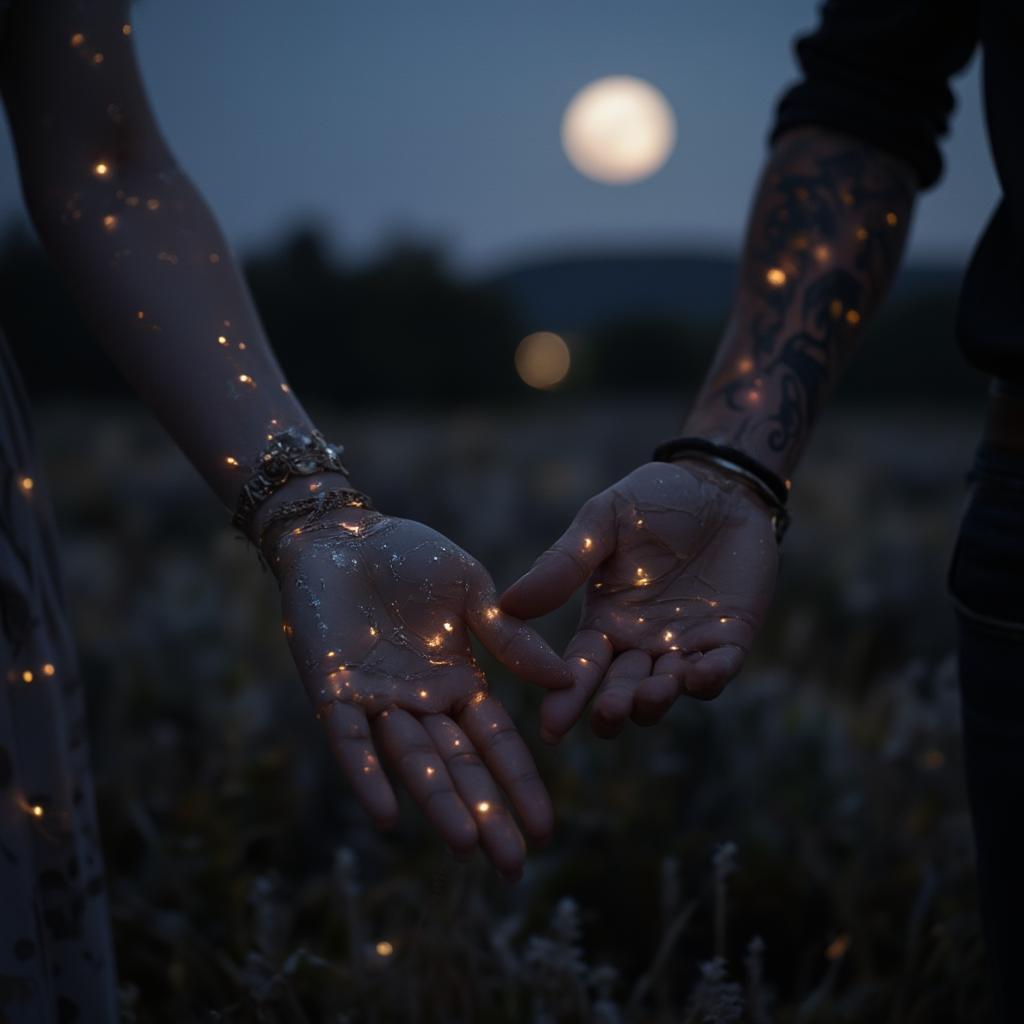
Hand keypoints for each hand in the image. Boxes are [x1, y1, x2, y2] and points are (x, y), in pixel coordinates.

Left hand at [268, 510, 571, 878]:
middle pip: (458, 768)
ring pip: (412, 762)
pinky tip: (387, 814)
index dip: (518, 784)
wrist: (346, 534)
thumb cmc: (411, 556)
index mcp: (459, 680)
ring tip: (465, 847)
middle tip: (511, 868)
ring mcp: (378, 701)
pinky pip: (350, 741)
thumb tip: (565, 678)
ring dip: (436, 803)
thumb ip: (509, 638)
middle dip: (484, 816)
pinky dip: (367, 775)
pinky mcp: (333, 692)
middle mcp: (422, 702)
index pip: (495, 743)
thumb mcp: (472, 591)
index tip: (544, 829)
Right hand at [500, 460, 777, 741]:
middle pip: (621, 689)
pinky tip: (701, 675)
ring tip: (651, 694)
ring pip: (666, 689)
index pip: (580, 667)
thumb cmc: (654, 498)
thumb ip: (564, 563)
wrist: (720, 484)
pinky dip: (710, 678)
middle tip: (608, 714)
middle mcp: (640, 642)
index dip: (565, 697)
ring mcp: (685, 644)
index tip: (551, 726)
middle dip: (613, 708)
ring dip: (657, 699)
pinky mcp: (728, 638)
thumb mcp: (603, 521)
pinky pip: (719, 669)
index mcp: (604, 619)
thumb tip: (506, 603)